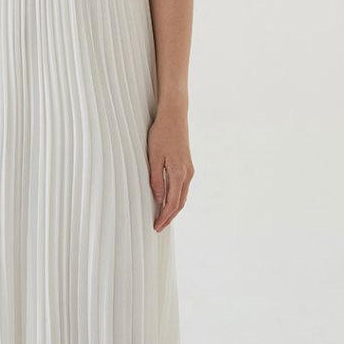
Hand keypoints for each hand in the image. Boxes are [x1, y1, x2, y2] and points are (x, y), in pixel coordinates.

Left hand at [148, 109, 193, 231]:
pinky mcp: (187, 164)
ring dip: (173, 208)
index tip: (156, 227)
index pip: (172, 203)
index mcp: (179, 173)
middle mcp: (187, 173)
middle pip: (180, 203)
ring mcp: (189, 169)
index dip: (164, 217)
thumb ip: (156, 179)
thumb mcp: (154, 157)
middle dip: (169, 217)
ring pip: (183, 195)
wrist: (174, 115)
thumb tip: (158, 199)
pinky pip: (183, 187)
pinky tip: (168, 199)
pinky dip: (176, 197)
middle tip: (158, 227)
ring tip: (162, 217)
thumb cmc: (161, 133)